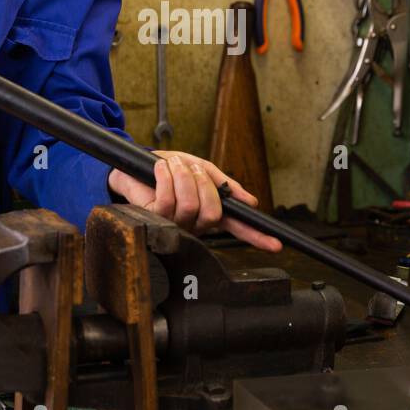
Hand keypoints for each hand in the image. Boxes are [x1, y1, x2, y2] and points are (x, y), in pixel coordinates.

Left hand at [107, 151, 280, 251]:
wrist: (134, 165)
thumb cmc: (169, 168)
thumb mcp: (201, 169)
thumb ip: (223, 183)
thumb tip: (249, 201)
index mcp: (209, 212)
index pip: (237, 227)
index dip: (257, 236)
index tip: (275, 243)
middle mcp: (194, 223)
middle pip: (212, 212)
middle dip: (203, 183)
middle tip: (191, 168)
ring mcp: (174, 222)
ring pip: (190, 204)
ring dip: (183, 176)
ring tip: (174, 165)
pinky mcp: (154, 217)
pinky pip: (168, 199)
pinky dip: (166, 176)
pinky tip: (160, 169)